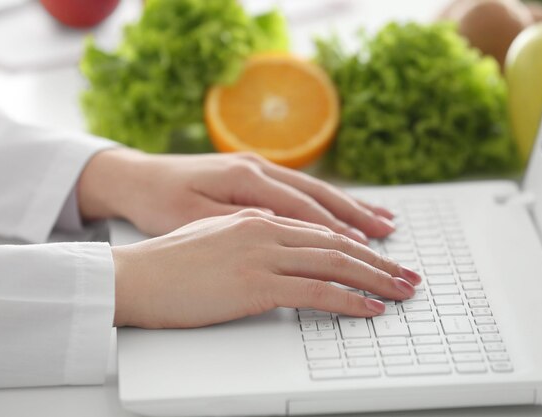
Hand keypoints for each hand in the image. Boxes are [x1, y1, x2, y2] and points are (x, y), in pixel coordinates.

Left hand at [78, 148, 394, 242]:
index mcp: (245, 179)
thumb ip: (244, 225)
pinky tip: (347, 210)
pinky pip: (302, 190)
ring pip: (317, 191)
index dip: (339, 235)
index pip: (305, 211)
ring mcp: (259, 169)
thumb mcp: (193, 219)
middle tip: (391, 243)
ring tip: (385, 223)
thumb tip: (291, 235)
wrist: (134, 179)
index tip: (368, 255)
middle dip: (359, 222)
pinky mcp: (255, 175)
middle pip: (321, 198)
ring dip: (353, 208)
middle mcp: (259, 169)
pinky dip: (330, 202)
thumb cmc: (158, 204)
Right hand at [111, 210, 420, 328]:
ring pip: (334, 263)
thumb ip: (253, 234)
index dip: (356, 242)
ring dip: (374, 279)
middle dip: (378, 260)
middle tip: (407, 274)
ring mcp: (263, 254)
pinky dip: (348, 300)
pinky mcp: (256, 283)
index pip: (321, 228)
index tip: (380, 255)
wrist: (134, 275)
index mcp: (258, 216)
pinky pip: (316, 292)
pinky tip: (369, 309)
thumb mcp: (217, 235)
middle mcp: (266, 227)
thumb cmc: (169, 261)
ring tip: (401, 291)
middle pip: (336, 242)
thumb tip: (278, 240)